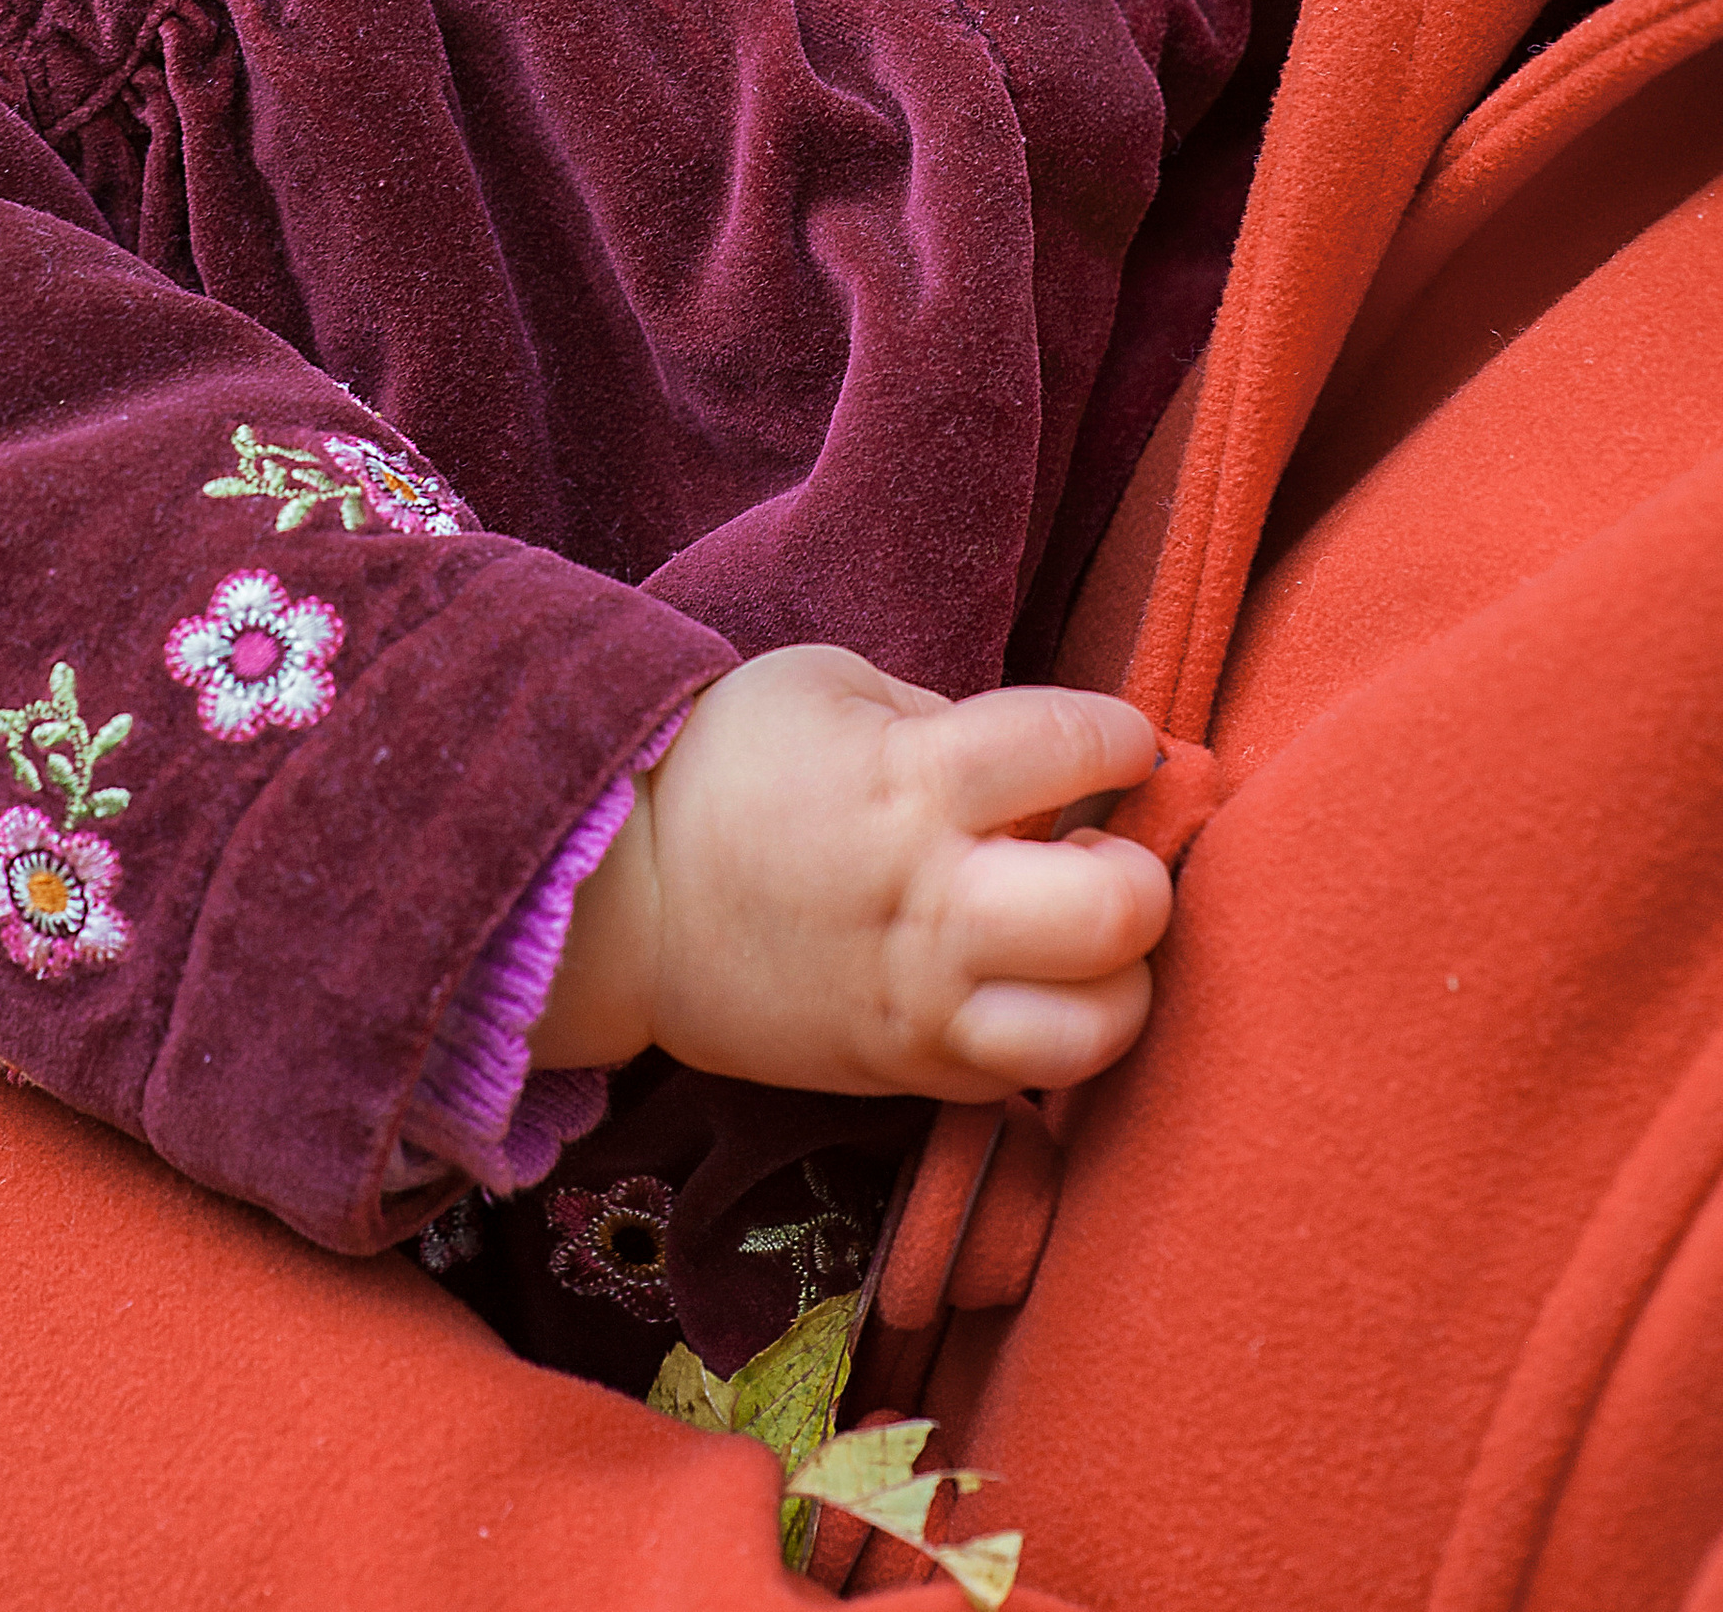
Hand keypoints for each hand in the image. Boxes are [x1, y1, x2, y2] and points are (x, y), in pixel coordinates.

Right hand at [533, 647, 1170, 1100]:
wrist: (619, 901)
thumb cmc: (723, 767)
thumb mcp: (830, 686)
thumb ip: (944, 721)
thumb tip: (1037, 775)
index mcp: (913, 780)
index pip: (1081, 748)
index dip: (1126, 740)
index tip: (1122, 746)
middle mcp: (934, 900)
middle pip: (1121, 910)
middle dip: (1146, 871)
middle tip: (1111, 852)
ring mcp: (922, 1002)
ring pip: (1097, 1028)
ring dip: (1123, 978)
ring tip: (1087, 939)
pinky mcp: (905, 1073)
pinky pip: (1025, 1079)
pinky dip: (1052, 1034)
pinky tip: (1029, 986)